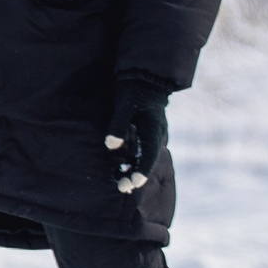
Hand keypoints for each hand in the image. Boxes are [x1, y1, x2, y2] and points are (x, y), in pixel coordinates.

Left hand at [103, 76, 170, 191]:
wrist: (146, 80)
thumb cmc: (134, 91)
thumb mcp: (124, 105)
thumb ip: (118, 125)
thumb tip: (111, 146)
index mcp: (153, 129)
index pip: (150, 154)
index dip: (142, 170)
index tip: (135, 183)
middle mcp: (156, 136)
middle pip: (148, 160)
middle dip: (136, 175)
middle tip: (122, 187)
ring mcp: (153, 136)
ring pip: (145, 158)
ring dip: (134, 170)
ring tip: (121, 183)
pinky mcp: (147, 135)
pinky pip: (142, 152)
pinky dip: (133, 162)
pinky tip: (121, 170)